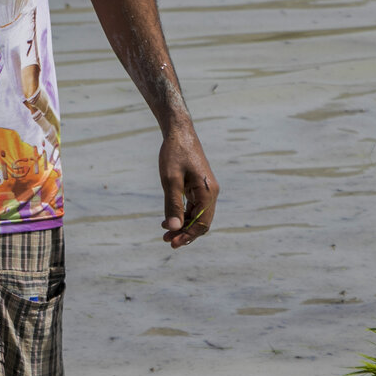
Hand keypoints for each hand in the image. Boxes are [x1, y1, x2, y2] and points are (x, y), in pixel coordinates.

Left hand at [159, 127, 216, 248]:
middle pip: (201, 221)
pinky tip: (168, 220)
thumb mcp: (170, 181)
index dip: (188, 235)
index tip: (173, 243)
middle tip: (166, 240)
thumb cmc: (174, 154)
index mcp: (207, 192)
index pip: (202, 223)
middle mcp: (210, 192)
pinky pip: (194, 207)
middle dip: (185, 233)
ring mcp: (206, 189)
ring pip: (197, 215)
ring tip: (165, 233)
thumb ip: (172, 205)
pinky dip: (182, 215)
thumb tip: (174, 228)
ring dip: (183, 225)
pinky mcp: (199, 186)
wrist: (179, 133)